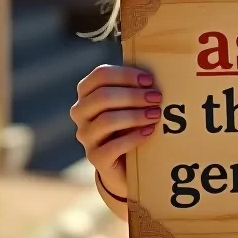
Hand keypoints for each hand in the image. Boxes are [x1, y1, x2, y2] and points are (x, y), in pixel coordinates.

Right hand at [69, 64, 161, 198]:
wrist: (125, 162)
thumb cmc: (130, 122)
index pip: (100, 75)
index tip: (149, 80)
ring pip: (106, 121)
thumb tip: (154, 77)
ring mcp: (85, 135)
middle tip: (157, 98)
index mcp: (87, 92)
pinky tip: (149, 132)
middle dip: (133, 96)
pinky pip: (113, 146)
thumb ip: (135, 86)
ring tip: (156, 115)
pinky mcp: (95, 157)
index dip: (126, 74)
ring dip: (135, 116)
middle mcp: (81, 112)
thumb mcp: (129, 102)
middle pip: (103, 97)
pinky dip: (134, 137)